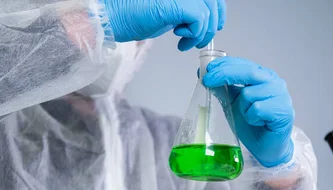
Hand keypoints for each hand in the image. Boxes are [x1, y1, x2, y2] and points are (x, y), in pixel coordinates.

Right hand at [103, 0, 225, 50]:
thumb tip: (204, 19)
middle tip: (198, 40)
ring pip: (208, 12)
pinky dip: (194, 33)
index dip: (218, 11)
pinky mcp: (178, 3)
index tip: (214, 26)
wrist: (114, 17)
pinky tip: (179, 38)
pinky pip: (200, 20)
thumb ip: (185, 8)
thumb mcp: (167, 8)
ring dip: (201, 33)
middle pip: (213, 2)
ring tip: (185, 42)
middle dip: (211, 25)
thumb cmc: (134, 13)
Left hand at [203, 57, 294, 167]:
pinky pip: (258, 109)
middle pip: (248, 72)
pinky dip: (252, 118)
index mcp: (263, 76)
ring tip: (248, 117)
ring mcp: (281, 96)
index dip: (225, 64)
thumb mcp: (233, 103)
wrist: (266, 147)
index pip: (243, 64)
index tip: (208, 69)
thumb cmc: (252, 124)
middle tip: (208, 81)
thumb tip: (205, 73)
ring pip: (250, 94)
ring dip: (242, 108)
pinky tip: (258, 122)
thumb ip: (224, 88)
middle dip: (225, 75)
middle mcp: (274, 82)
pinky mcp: (284, 111)